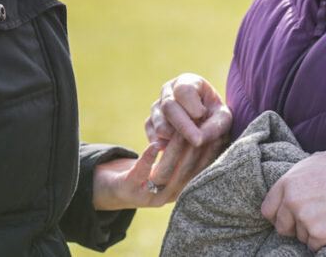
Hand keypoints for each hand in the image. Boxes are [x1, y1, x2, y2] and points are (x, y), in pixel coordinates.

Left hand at [92, 137, 227, 209]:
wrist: (108, 187)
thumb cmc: (143, 170)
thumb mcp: (167, 164)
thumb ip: (185, 155)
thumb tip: (213, 134)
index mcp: (179, 190)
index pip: (199, 173)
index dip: (209, 153)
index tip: (217, 134)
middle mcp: (166, 196)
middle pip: (185, 173)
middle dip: (195, 150)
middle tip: (201, 129)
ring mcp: (147, 195)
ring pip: (164, 173)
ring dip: (174, 152)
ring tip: (180, 133)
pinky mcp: (127, 189)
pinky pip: (140, 174)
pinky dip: (148, 159)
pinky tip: (154, 144)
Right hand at [145, 73, 230, 147]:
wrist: (206, 124)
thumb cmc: (216, 117)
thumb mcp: (223, 119)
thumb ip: (215, 127)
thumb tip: (198, 140)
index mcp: (186, 82)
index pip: (183, 90)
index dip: (191, 104)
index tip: (202, 116)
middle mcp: (167, 91)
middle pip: (168, 107)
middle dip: (183, 126)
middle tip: (197, 141)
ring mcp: (156, 107)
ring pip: (160, 125)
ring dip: (176, 138)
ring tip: (192, 142)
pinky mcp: (149, 123)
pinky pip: (153, 137)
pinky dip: (166, 146)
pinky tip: (180, 149)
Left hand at [261, 148, 325, 251]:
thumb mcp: (323, 158)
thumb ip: (304, 169)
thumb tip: (299, 175)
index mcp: (289, 181)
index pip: (268, 208)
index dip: (278, 213)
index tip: (288, 216)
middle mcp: (292, 200)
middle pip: (281, 226)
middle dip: (293, 226)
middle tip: (311, 221)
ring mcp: (303, 218)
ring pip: (299, 237)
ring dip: (311, 233)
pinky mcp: (317, 235)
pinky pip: (313, 246)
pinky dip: (323, 242)